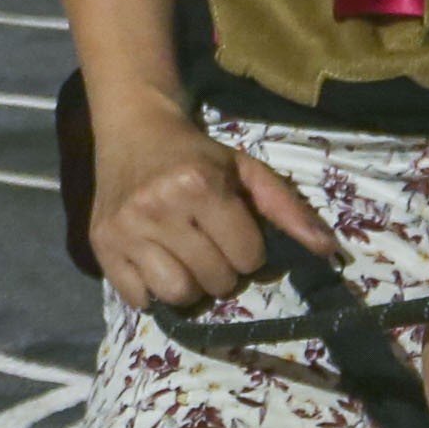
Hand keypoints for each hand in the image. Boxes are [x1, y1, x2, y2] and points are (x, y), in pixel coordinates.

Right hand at [85, 92, 328, 314]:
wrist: (133, 129)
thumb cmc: (196, 153)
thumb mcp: (245, 169)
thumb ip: (287, 208)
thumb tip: (327, 250)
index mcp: (199, 185)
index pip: (247, 257)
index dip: (249, 249)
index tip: (234, 230)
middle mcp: (159, 207)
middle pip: (215, 280)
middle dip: (222, 269)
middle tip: (210, 244)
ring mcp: (126, 229)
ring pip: (177, 294)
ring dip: (190, 285)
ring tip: (185, 259)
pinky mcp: (101, 246)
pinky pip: (138, 299)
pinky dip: (151, 291)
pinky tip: (155, 262)